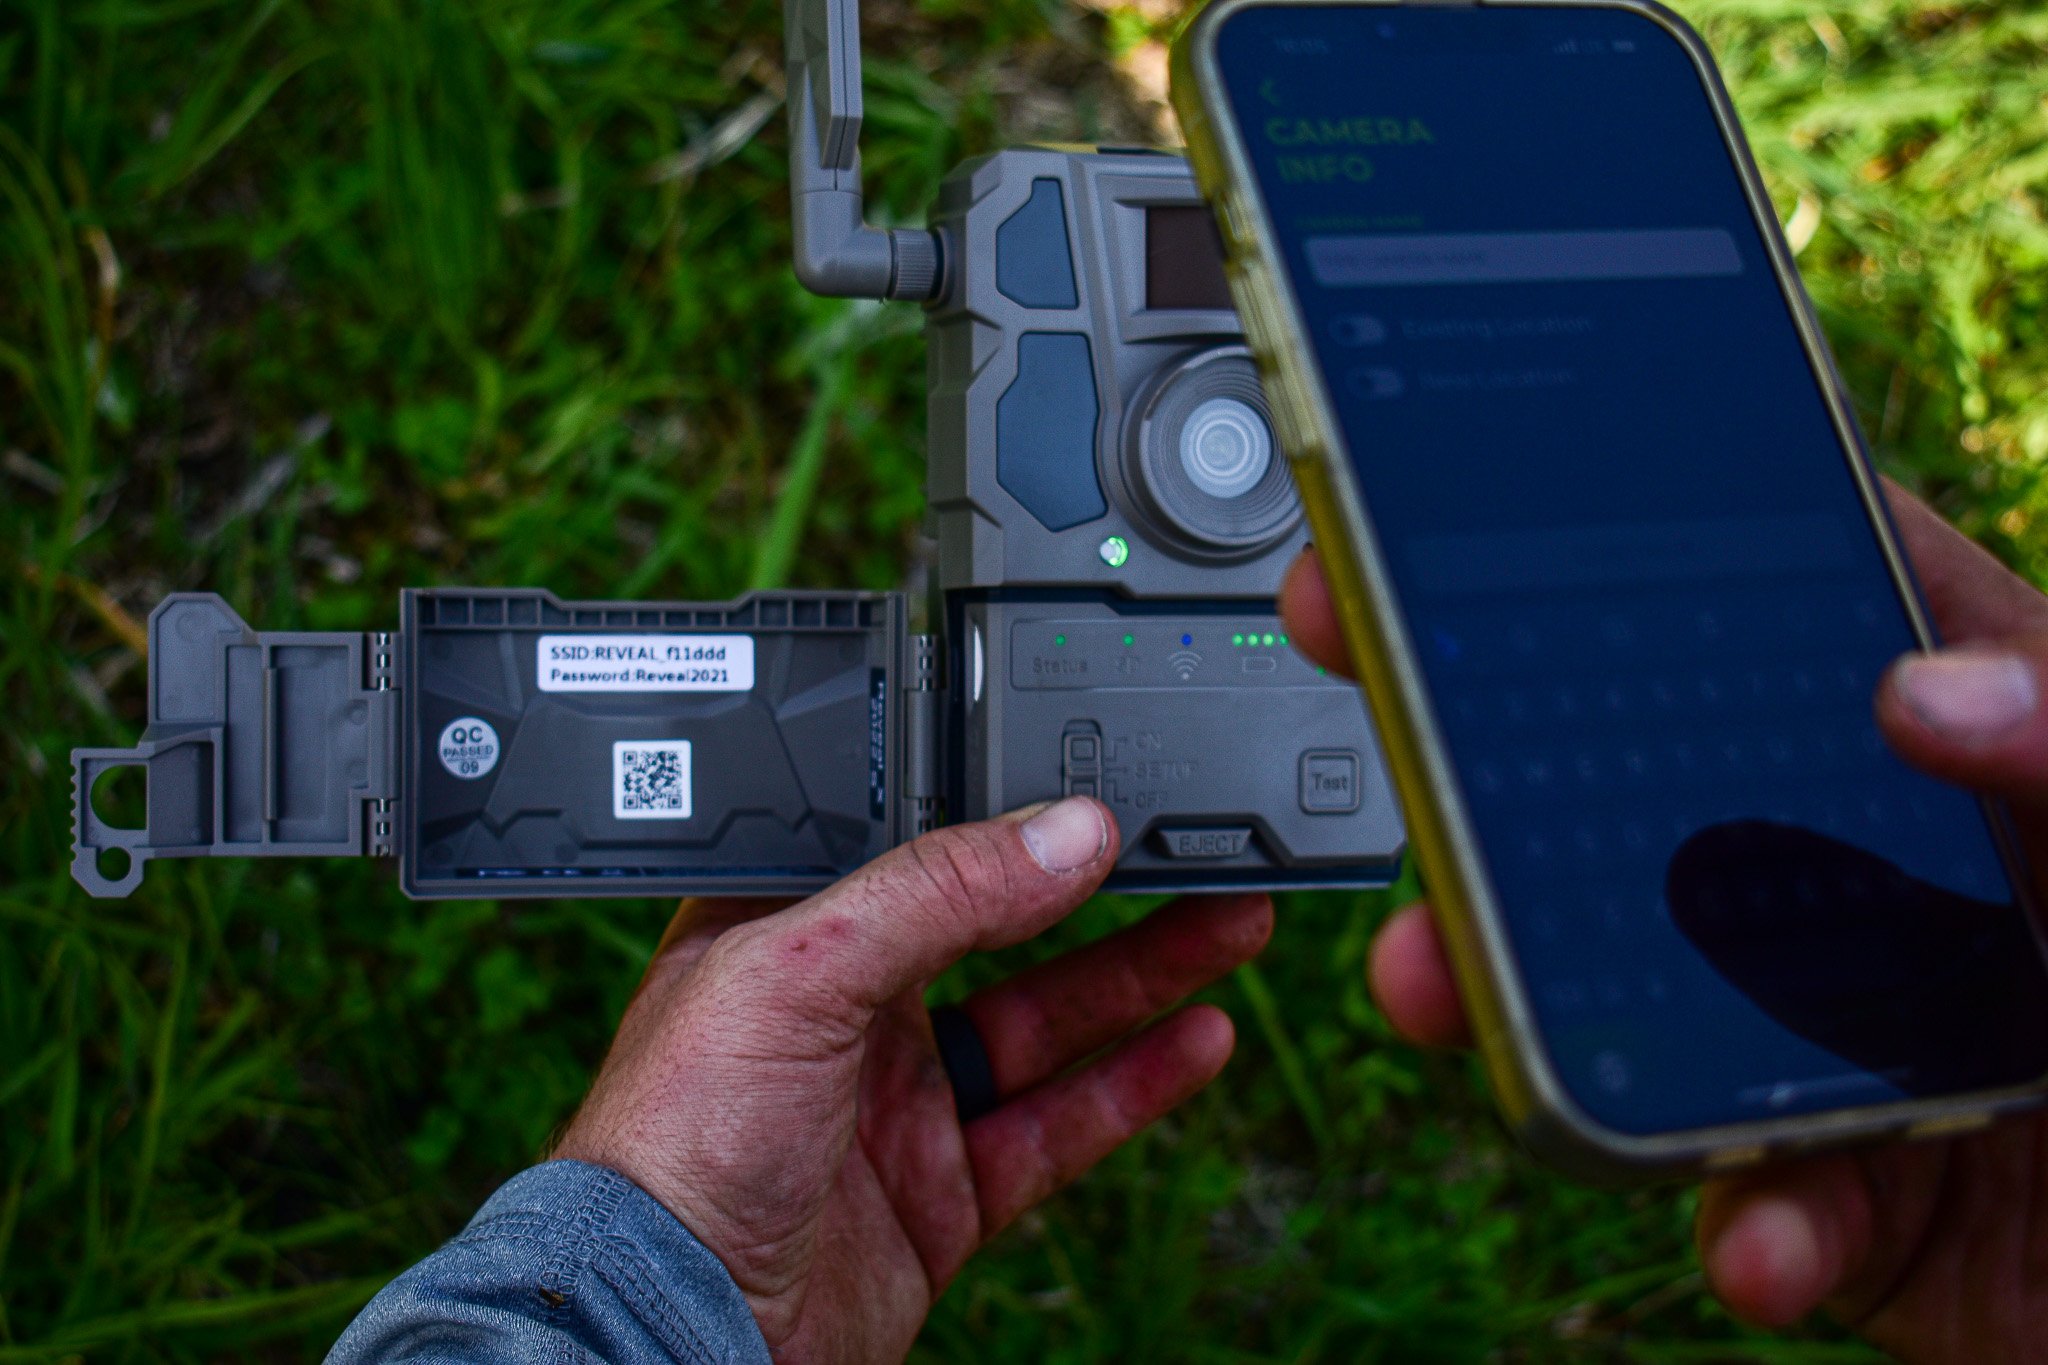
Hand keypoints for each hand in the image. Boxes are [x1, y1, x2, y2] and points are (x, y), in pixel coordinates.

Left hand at [554, 798, 1272, 1363]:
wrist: (673, 1329)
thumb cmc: (670, 1144)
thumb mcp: (798, 971)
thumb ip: (937, 895)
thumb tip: (1064, 833)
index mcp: (788, 930)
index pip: (916, 847)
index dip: (1005, 815)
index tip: (1093, 786)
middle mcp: (847, 1010)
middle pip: (1000, 929)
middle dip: (1098, 888)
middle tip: (1189, 845)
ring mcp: (899, 1105)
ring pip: (1047, 1024)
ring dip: (1142, 974)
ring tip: (1234, 923)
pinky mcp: (942, 1193)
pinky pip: (1059, 1126)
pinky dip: (1134, 1085)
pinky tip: (1195, 1039)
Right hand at [1279, 486, 2047, 1363]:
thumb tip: (1914, 687)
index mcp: (2002, 750)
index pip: (1816, 606)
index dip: (1658, 545)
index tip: (1488, 508)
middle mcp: (1911, 882)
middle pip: (1679, 803)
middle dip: (1513, 782)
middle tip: (1392, 734)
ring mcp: (1875, 1046)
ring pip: (1662, 1006)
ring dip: (1538, 1004)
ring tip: (1451, 995)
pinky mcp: (1879, 1207)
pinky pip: (1768, 1209)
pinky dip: (1747, 1227)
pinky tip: (1755, 1238)